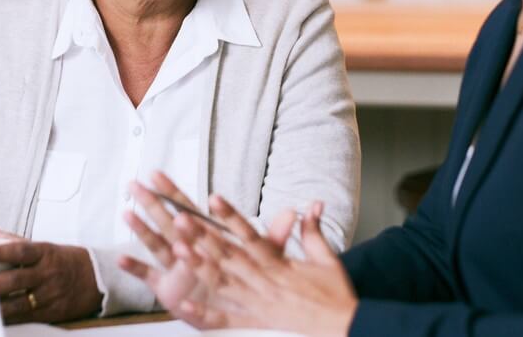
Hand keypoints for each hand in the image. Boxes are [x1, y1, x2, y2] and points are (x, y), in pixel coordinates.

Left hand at [0, 227, 101, 323]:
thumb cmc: (66, 261)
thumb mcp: (45, 247)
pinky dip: (8, 318)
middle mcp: (47, 273)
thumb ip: (13, 240)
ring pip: (17, 302)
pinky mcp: (51, 312)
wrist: (99, 279)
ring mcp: (50, 294)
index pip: (18, 250)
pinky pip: (25, 317)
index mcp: (45, 253)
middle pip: (14, 279)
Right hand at [118, 173, 299, 328]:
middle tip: (135, 184)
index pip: (187, 209)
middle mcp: (187, 250)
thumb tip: (294, 213)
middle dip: (151, 203)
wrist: (235, 310)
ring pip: (157, 245)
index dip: (173, 192)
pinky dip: (136, 269)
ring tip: (128, 214)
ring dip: (142, 231)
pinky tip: (121, 257)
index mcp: (206, 239)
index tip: (158, 173)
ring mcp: (175, 268)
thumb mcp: (263, 258)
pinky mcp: (168, 289)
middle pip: (166, 221)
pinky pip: (150, 278)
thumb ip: (274, 236)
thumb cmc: (246, 280)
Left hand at [173, 196, 357, 336]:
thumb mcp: (327, 258)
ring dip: (199, 266)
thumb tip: (313, 204)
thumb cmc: (336, 295)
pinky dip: (205, 314)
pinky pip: (226, 319)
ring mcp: (257, 303)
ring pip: (222, 282)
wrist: (345, 328)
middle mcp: (264, 281)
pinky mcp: (255, 323)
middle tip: (180, 218)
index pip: (250, 234)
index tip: (213, 199)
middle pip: (228, 255)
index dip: (231, 216)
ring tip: (177, 250)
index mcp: (279, 264)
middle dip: (203, 236)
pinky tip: (184, 305)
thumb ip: (313, 230)